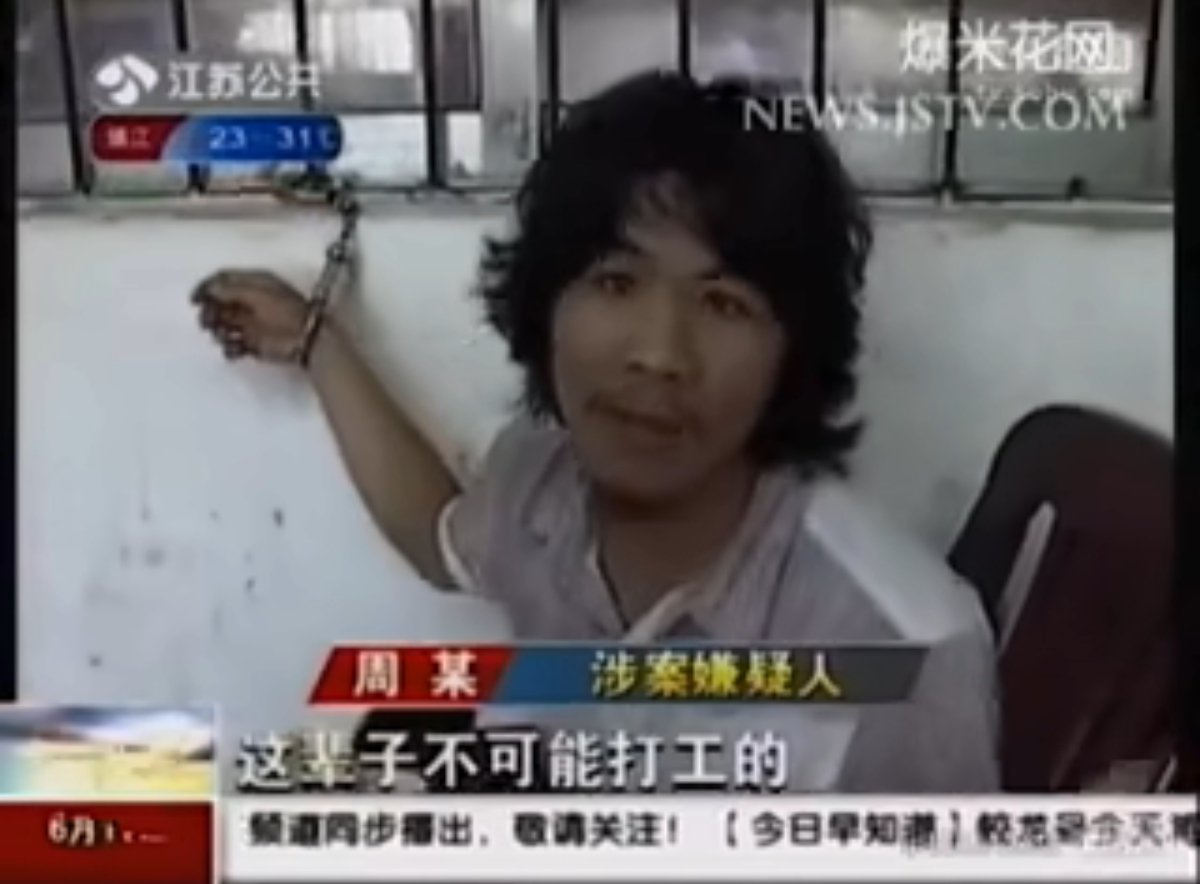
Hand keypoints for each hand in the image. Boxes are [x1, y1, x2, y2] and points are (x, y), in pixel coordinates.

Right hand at [191, 269, 310, 363]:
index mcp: (253, 282)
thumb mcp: (256, 293)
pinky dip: (230, 349)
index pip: (222, 280)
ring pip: (222, 325)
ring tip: (226, 337)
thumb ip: (229, 289)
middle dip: (210, 312)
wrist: (306, 339)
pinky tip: (236, 350)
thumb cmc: (282, 311)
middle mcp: (250, 301)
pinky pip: (233, 345)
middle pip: (218, 303)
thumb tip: (208, 290)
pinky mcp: (254, 344)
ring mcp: (251, 323)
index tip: (194, 302)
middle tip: (208, 323)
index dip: (206, 288)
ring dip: (218, 331)